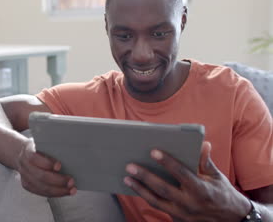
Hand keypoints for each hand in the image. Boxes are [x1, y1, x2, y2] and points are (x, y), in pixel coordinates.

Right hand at [16, 139, 76, 196]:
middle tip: (71, 181)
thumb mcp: (41, 143)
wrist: (21, 152)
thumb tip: (70, 153)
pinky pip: (41, 192)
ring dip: (58, 190)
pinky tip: (63, 192)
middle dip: (58, 180)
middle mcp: (24, 164)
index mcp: (27, 151)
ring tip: (70, 189)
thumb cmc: (36, 148)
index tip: (59, 166)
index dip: (47, 163)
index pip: (35, 158)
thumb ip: (51, 147)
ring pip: (41, 187)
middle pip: (40, 176)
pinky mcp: (27, 185)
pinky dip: (54, 193)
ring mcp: (25, 176)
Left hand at [124, 141, 250, 220]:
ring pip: (156, 201)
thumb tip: (203, 144)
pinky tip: (136, 187)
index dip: (167, 162)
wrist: (230, 219)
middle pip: (163, 189)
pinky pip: (158, 207)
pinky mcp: (177, 219)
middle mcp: (190, 203)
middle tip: (130, 165)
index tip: (153, 152)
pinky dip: (146, 197)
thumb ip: (206, 161)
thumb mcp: (217, 176)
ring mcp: (182, 214)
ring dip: (139, 189)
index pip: (181, 173)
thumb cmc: (222, 193)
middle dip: (145, 176)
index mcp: (201, 189)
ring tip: (126, 177)